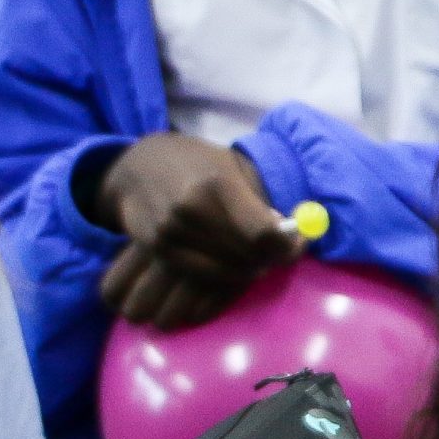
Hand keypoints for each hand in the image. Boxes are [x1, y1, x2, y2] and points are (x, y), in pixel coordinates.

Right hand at [96, 133, 304, 327]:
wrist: (140, 165)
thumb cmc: (199, 163)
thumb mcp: (232, 167)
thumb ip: (258, 201)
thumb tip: (286, 234)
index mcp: (218, 184)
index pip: (263, 234)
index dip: (286, 246)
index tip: (298, 243)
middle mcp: (192, 210)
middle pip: (247, 257)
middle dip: (270, 258)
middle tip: (279, 251)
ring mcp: (171, 233)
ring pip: (226, 271)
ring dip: (248, 268)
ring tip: (253, 253)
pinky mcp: (158, 249)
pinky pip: (202, 275)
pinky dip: (222, 273)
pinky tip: (228, 258)